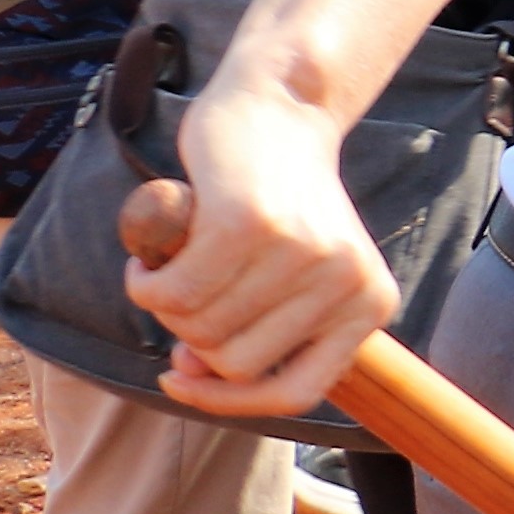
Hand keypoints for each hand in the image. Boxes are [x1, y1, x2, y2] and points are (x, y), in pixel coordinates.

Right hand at [124, 81, 399, 424]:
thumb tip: (190, 377)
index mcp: (369, 304)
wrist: (278, 110)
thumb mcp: (292, 274)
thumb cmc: (277, 200)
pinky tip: (150, 254)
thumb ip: (254, 330)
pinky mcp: (247, 224)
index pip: (296, 393)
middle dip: (190, 339)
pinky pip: (170, 292)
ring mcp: (300, 253)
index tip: (181, 382)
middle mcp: (345, 282)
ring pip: (199, 328)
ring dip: (164, 304)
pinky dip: (145, 280)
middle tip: (183, 290)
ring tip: (172, 264)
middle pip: (235, 363)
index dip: (229, 403)